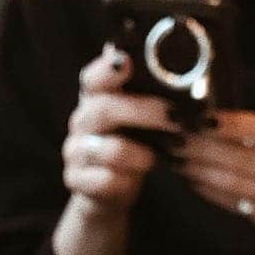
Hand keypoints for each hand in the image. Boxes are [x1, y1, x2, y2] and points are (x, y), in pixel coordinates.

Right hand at [61, 45, 178, 211]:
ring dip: (142, 155)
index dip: (107, 69)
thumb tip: (179, 65)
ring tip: (159, 160)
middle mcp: (80, 121)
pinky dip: (127, 182)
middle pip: (104, 110)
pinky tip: (135, 181)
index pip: (93, 78)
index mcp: (94, 99)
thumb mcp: (139, 121)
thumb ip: (149, 96)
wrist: (107, 192)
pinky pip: (105, 181)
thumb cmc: (131, 148)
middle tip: (178, 119)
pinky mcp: (77, 181)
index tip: (127, 62)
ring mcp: (75, 152)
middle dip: (145, 112)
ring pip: (110, 150)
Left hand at [178, 111, 254, 235]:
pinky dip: (209, 191)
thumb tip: (211, 120)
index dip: (223, 124)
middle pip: (239, 158)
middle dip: (200, 148)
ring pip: (232, 184)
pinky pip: (234, 204)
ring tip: (175, 159)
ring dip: (198, 171)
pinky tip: (193, 180)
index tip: (193, 117)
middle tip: (172, 138)